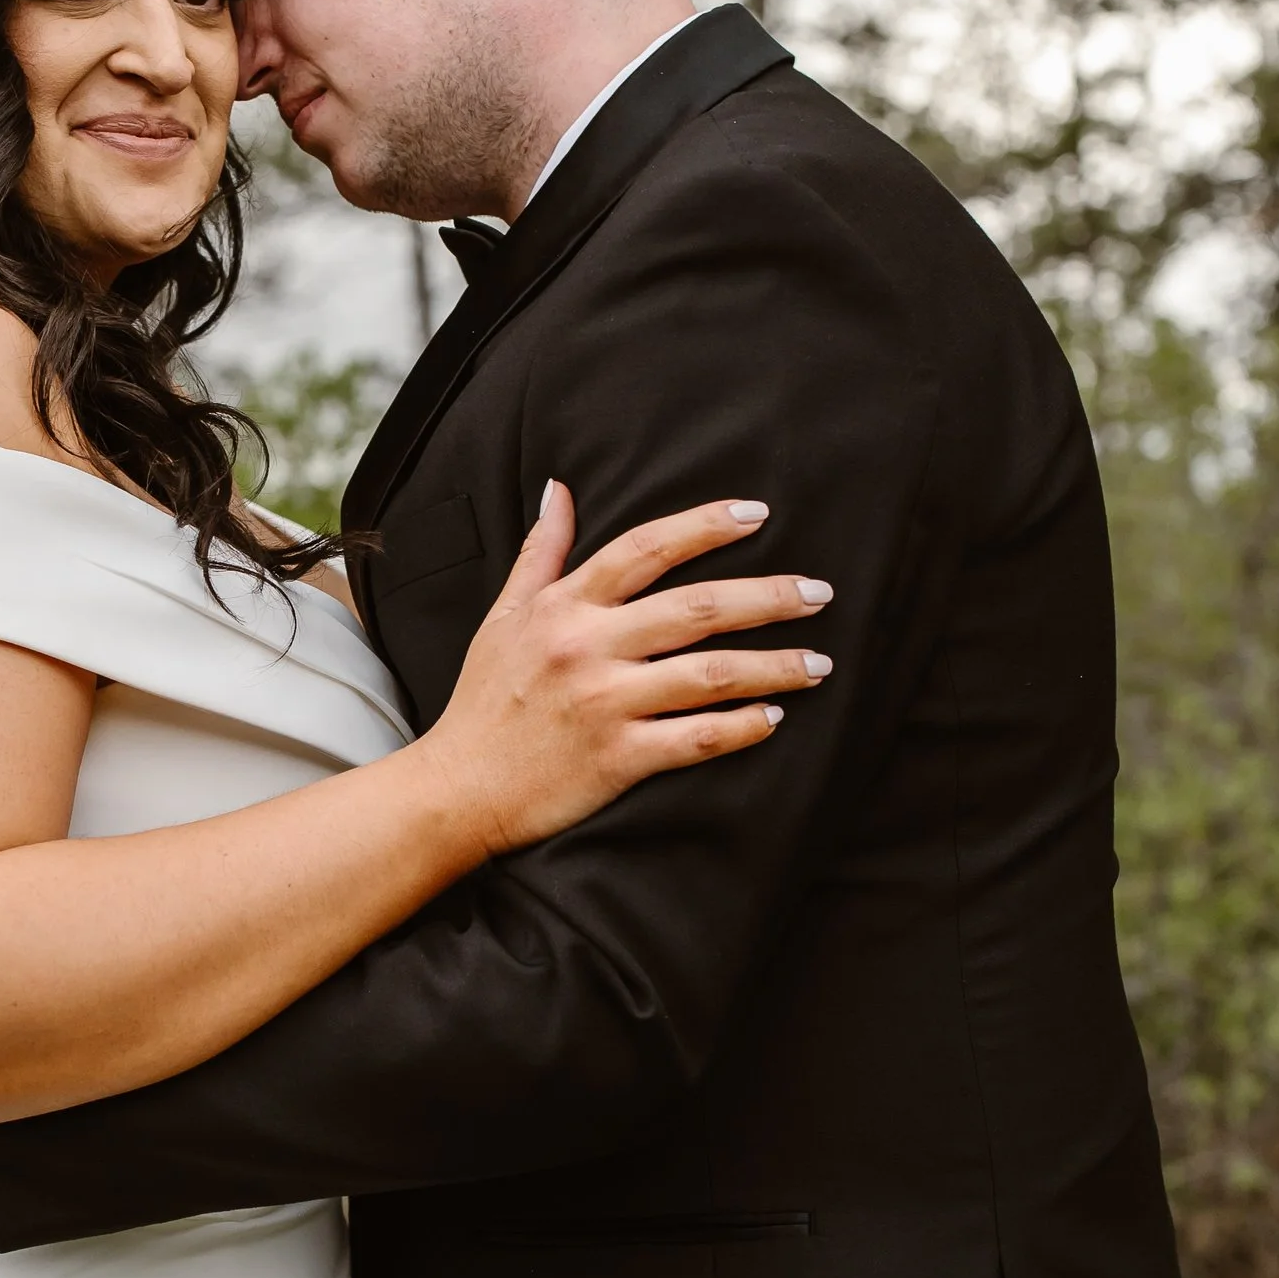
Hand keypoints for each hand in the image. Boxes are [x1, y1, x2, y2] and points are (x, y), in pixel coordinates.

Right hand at [418, 490, 832, 859]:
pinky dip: (741, 728)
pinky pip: (695, 739)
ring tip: (820, 664)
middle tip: (820, 593)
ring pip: (709, 675)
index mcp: (564, 609)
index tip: (757, 514)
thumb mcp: (504, 617)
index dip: (704, 526)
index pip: (645, 550)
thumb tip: (560, 488)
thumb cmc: (484, 701)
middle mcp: (587, 649)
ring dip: (774, 667)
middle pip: (695, 608)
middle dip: (767, 598)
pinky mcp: (617, 758)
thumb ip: (540, 553)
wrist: (458, 789)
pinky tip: (774, 718)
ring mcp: (604, 704)